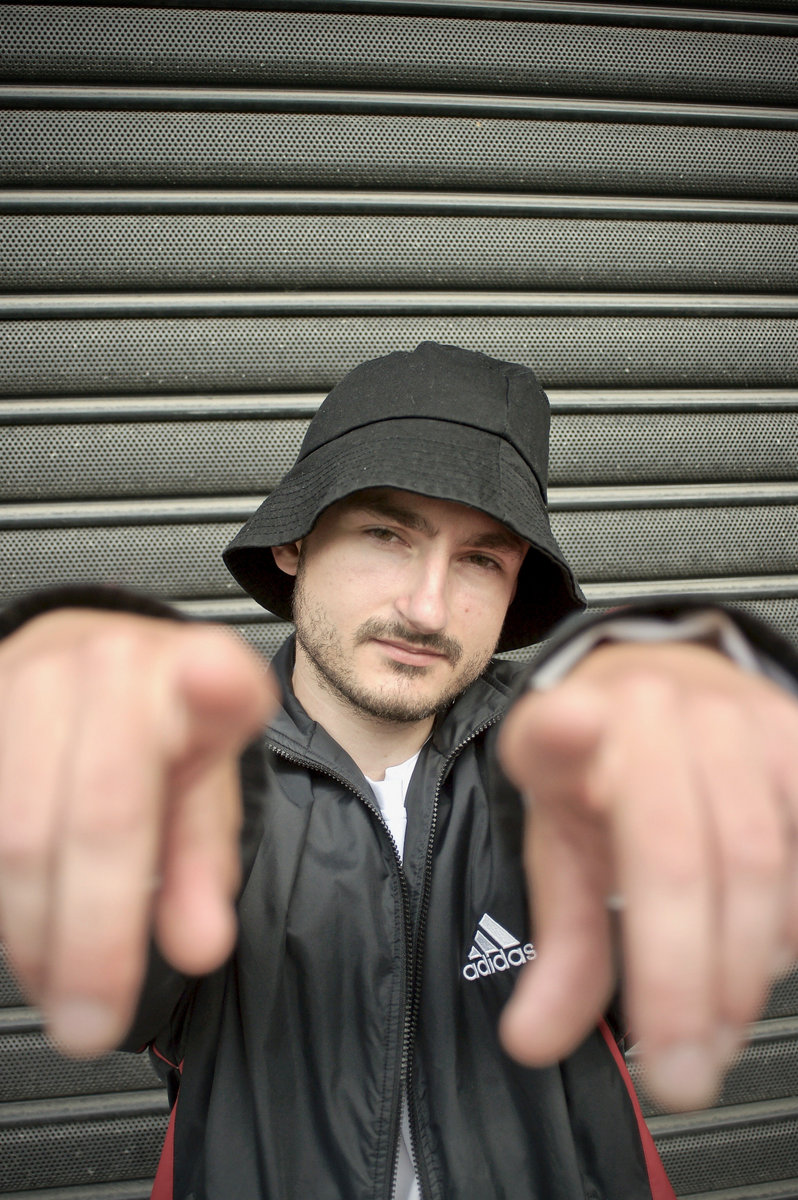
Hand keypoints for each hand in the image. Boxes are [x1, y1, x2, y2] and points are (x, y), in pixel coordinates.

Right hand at [0, 609, 275, 1056]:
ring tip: (61, 987)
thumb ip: (204, 861)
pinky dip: (3, 900)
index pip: (207, 694)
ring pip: (13, 832)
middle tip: (93, 1025)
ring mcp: (22, 674)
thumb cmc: (158, 723)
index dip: (212, 696)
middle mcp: (106, 660)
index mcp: (192, 666)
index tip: (214, 713)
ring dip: (32, 931)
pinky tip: (29, 937)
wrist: (85, 655)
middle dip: (92, 939)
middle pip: (94, 815)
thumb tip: (200, 944)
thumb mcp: (203, 782)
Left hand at [497, 641, 797, 1110]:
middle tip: (681, 1076)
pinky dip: (793, 922)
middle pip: (676, 850)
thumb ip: (562, 948)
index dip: (563, 730)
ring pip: (759, 856)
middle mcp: (645, 709)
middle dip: (683, 980)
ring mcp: (727, 714)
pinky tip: (769, 961)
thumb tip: (533, 1043)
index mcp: (558, 734)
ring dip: (746, 967)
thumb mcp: (565, 852)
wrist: (666, 690)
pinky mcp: (794, 732)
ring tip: (719, 1032)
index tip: (568, 728)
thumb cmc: (602, 780)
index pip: (555, 726)